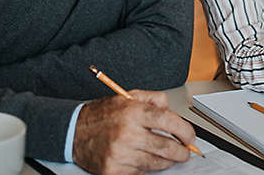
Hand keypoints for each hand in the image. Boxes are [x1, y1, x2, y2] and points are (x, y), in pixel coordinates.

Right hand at [72, 90, 195, 173]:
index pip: (168, 121)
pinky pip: (141, 172)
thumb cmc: (102, 115)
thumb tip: (171, 109)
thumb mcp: (127, 97)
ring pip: (156, 163)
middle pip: (166, 147)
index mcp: (132, 112)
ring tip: (171, 156)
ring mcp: (120, 154)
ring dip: (167, 161)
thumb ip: (153, 99)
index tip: (190, 137)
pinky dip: (148, 167)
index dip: (185, 131)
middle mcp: (127, 133)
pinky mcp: (114, 169)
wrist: (74, 132)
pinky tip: (148, 160)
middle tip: (186, 152)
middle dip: (182, 152)